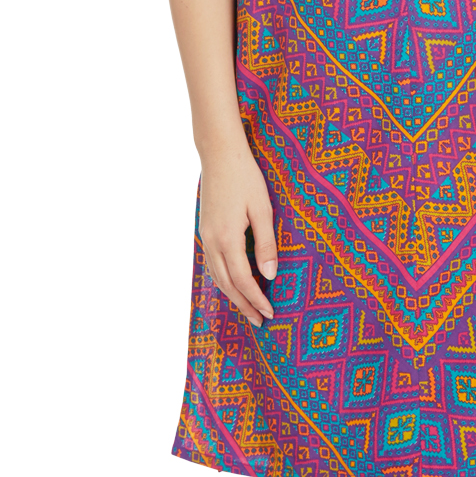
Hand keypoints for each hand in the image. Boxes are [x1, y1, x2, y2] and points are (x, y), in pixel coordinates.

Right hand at [198, 137, 277, 327]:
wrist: (219, 154)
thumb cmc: (245, 178)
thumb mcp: (263, 209)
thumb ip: (266, 243)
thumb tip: (270, 274)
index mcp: (227, 239)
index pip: (242, 280)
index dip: (256, 300)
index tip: (270, 313)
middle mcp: (211, 242)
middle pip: (227, 284)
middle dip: (243, 305)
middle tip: (260, 322)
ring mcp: (205, 236)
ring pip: (217, 276)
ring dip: (233, 295)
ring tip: (249, 309)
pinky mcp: (205, 230)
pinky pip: (213, 264)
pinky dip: (224, 279)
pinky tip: (235, 283)